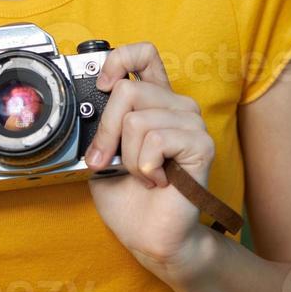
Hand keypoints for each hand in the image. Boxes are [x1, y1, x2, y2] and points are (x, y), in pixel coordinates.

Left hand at [83, 42, 215, 279]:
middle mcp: (175, 106)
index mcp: (153, 102)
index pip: (143, 54)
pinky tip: (157, 179)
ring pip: (137, 119)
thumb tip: (89, 108)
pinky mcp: (201, 144)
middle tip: (110, 162)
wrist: (151, 237)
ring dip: (128, 157)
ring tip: (142, 175)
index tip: (101, 86)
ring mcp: (191, 123)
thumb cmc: (129, 198)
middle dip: (107, 133)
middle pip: (127, 90)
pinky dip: (145, 166)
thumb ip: (100, 127)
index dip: (118, 60)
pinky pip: (156, 139)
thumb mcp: (102, 155)